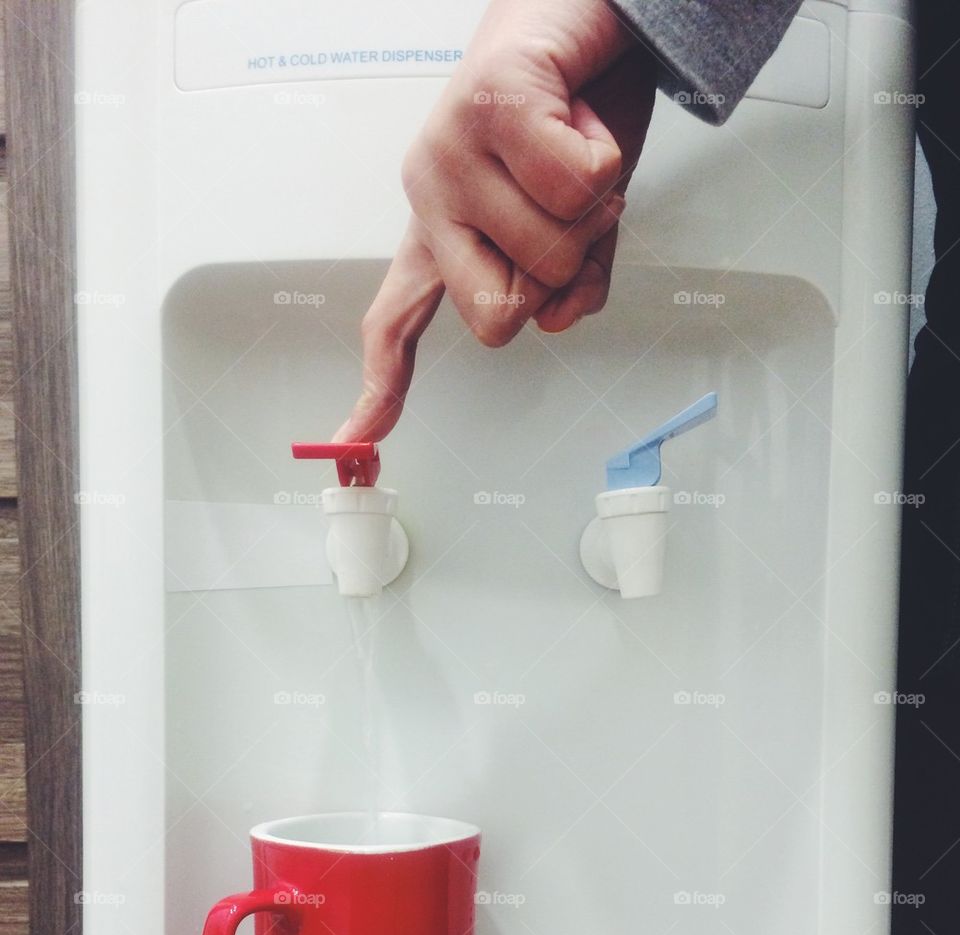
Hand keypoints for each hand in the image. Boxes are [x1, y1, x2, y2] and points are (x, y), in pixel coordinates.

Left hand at [336, 0, 655, 441]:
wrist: (592, 17)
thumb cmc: (578, 122)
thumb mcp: (579, 227)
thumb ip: (566, 286)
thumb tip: (553, 320)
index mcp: (441, 234)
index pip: (397, 323)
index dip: (381, 387)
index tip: (358, 444)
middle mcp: (429, 197)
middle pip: (501, 315)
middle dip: (560, 273)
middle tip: (569, 207)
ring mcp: (450, 150)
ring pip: (552, 247)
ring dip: (597, 208)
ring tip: (580, 149)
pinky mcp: (487, 103)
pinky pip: (576, 183)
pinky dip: (606, 157)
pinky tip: (583, 117)